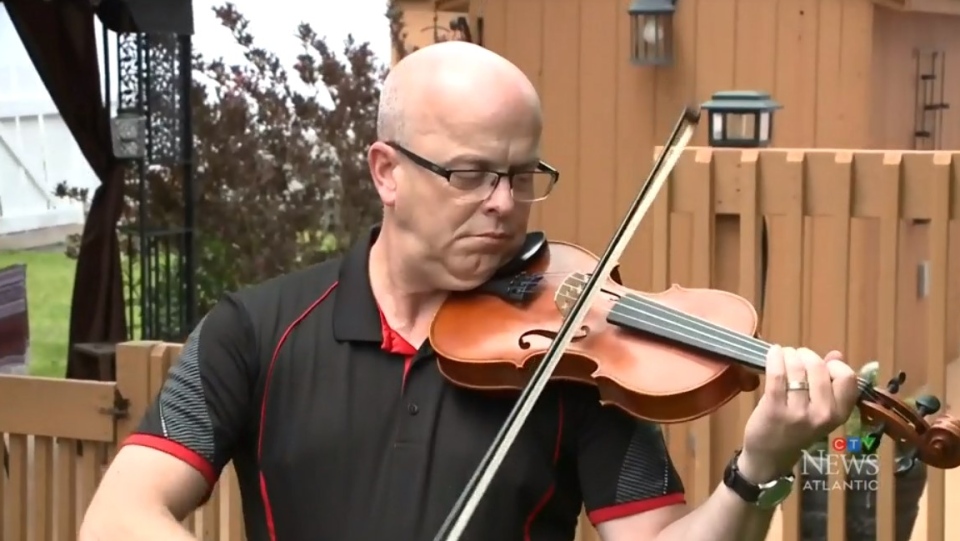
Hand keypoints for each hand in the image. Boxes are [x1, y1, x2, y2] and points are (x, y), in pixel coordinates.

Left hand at [738, 345, 860, 481]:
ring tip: (783, 356)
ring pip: (797, 368)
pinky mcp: (775, 409)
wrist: (770, 457)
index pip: (847, 377)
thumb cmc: (796, 430)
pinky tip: (773, 353)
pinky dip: (774, 358)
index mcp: (839, 413)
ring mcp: (799, 413)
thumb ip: (830, 382)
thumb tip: (837, 354)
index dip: (832, 365)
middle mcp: (823, 414)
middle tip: (796, 357)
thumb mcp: (820, 410)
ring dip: (789, 355)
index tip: (820, 365)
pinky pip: (777, 375)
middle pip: (819, 367)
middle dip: (806, 355)